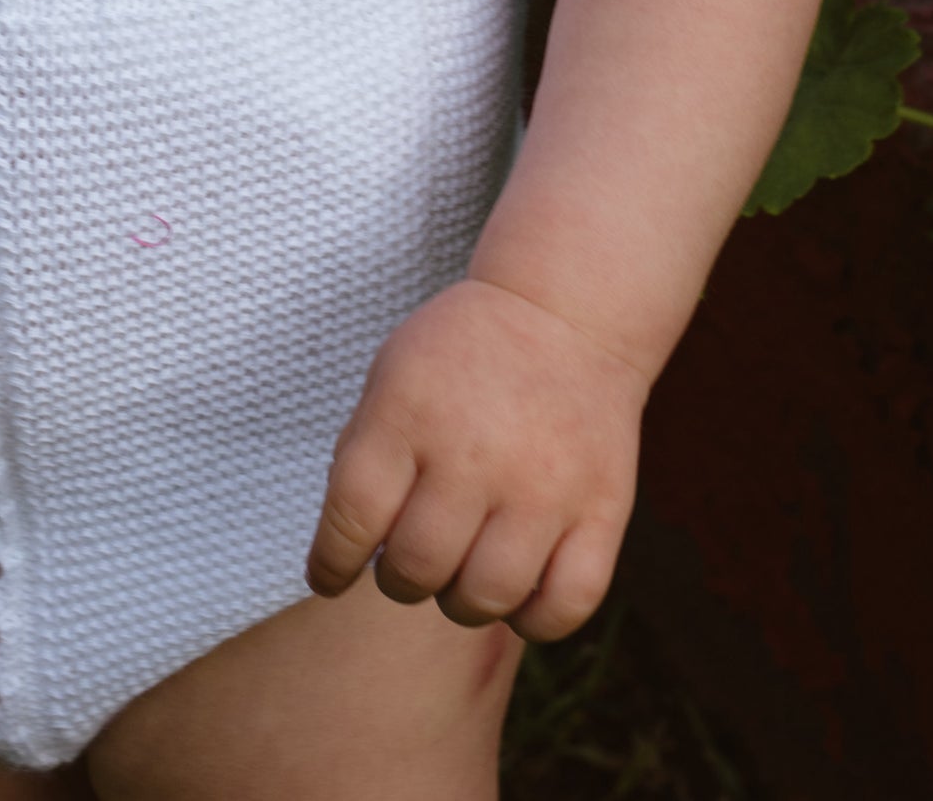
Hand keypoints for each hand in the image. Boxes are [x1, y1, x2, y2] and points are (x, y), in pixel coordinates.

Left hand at [304, 275, 646, 640]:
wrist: (566, 313)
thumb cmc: (465, 353)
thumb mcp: (392, 374)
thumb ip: (364, 454)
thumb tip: (346, 545)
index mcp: (410, 413)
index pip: (354, 516)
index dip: (332, 562)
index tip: (329, 577)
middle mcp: (476, 454)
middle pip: (418, 566)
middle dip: (398, 580)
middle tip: (406, 565)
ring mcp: (545, 487)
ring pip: (486, 596)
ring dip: (460, 602)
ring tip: (459, 573)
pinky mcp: (603, 510)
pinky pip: (565, 605)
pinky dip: (533, 619)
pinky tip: (517, 591)